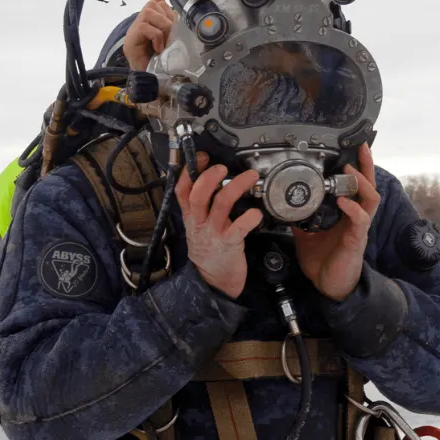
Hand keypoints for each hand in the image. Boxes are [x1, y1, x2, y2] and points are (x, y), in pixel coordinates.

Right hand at [123, 0, 176, 69]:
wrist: (154, 83)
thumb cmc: (163, 64)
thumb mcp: (171, 41)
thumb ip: (171, 27)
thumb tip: (175, 11)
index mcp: (149, 23)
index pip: (156, 2)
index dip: (168, 10)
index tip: (174, 26)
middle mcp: (138, 25)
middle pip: (152, 4)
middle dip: (166, 17)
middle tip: (170, 36)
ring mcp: (132, 33)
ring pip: (148, 12)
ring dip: (162, 26)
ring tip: (165, 42)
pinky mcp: (129, 42)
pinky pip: (144, 27)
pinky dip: (156, 36)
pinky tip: (158, 48)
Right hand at [176, 153, 262, 298]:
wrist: (213, 281)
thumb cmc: (210, 250)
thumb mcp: (199, 226)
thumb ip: (203, 206)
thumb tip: (212, 179)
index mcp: (191, 216)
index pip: (182, 191)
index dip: (189, 172)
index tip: (203, 157)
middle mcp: (200, 223)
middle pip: (199, 195)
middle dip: (210, 177)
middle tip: (223, 167)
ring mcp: (213, 234)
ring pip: (221, 206)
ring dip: (236, 188)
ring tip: (250, 177)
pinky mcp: (229, 245)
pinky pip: (238, 229)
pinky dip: (248, 219)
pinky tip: (256, 212)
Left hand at [291, 144, 380, 301]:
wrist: (330, 286)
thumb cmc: (324, 262)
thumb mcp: (307, 236)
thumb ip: (301, 220)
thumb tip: (285, 208)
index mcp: (347, 214)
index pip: (357, 185)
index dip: (358, 167)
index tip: (354, 149)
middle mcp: (357, 217)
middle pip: (369, 186)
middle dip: (367, 165)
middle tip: (361, 148)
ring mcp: (359, 227)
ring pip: (371, 198)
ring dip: (361, 182)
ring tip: (349, 171)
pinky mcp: (356, 240)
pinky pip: (360, 219)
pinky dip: (352, 208)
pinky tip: (343, 201)